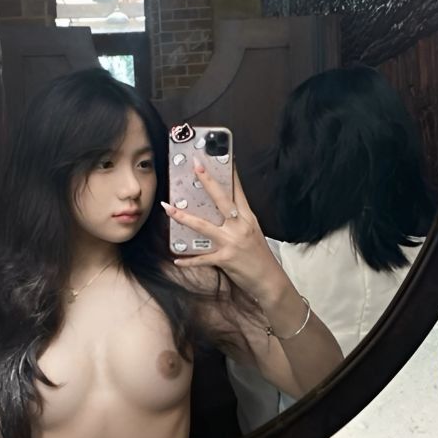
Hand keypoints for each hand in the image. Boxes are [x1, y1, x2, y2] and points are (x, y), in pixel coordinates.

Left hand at [161, 162, 284, 304]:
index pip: (238, 191)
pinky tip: (177, 259)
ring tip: (167, 208)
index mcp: (248, 218)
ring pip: (204, 226)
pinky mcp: (226, 259)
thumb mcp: (253, 232)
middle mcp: (240, 226)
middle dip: (207, 181)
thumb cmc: (259, 257)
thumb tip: (222, 210)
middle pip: (221, 199)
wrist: (270, 281)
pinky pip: (202, 259)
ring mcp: (232, 242)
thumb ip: (239, 220)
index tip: (225, 155)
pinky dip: (189, 260)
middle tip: (195, 165)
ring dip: (183, 216)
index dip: (231, 173)